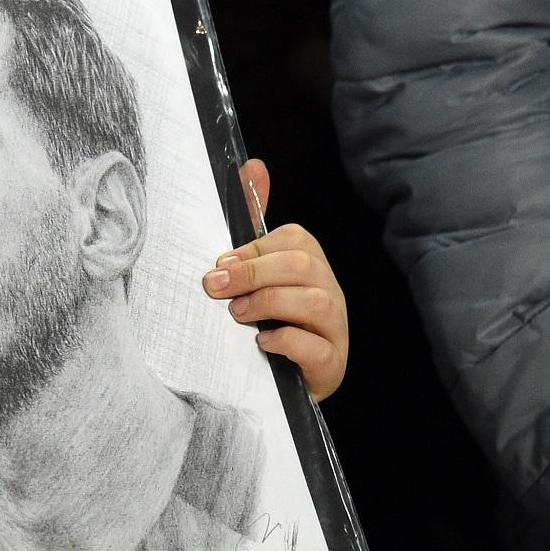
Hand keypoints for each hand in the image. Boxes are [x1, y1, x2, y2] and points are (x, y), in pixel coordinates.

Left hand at [203, 158, 349, 400]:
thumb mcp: (257, 274)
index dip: (254, 249)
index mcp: (311, 266)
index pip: (294, 240)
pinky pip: (318, 348)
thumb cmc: (269, 321)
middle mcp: (329, 292)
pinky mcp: (332, 364)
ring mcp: (335, 329)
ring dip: (269, 302)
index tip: (220, 265)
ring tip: (236, 314)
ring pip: (316, 302)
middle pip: (303, 265)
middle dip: (254, 272)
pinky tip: (262, 342)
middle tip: (214, 288)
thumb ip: (254, 224)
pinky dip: (287, 341)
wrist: (285, 384)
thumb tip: (253, 166)